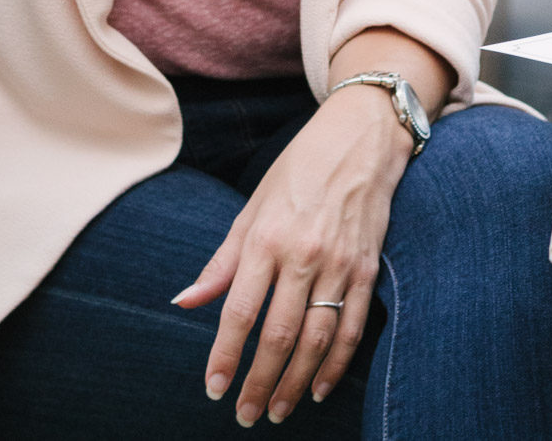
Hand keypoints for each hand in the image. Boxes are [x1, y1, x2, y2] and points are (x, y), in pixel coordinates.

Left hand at [171, 85, 411, 425]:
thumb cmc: (299, 169)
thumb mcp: (253, 206)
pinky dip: (336, 365)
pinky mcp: (367, 269)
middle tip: (245, 414)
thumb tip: (184, 302)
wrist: (360, 138)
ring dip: (294, 383)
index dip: (225, 356)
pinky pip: (352, 329)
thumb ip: (222, 261)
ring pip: (316, 341)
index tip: (214, 389)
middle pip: (278, 335)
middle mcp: (303, 254)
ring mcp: (339, 264)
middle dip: (259, 382)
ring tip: (278, 410)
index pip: (240, 310)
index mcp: (266, 237)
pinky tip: (319, 388)